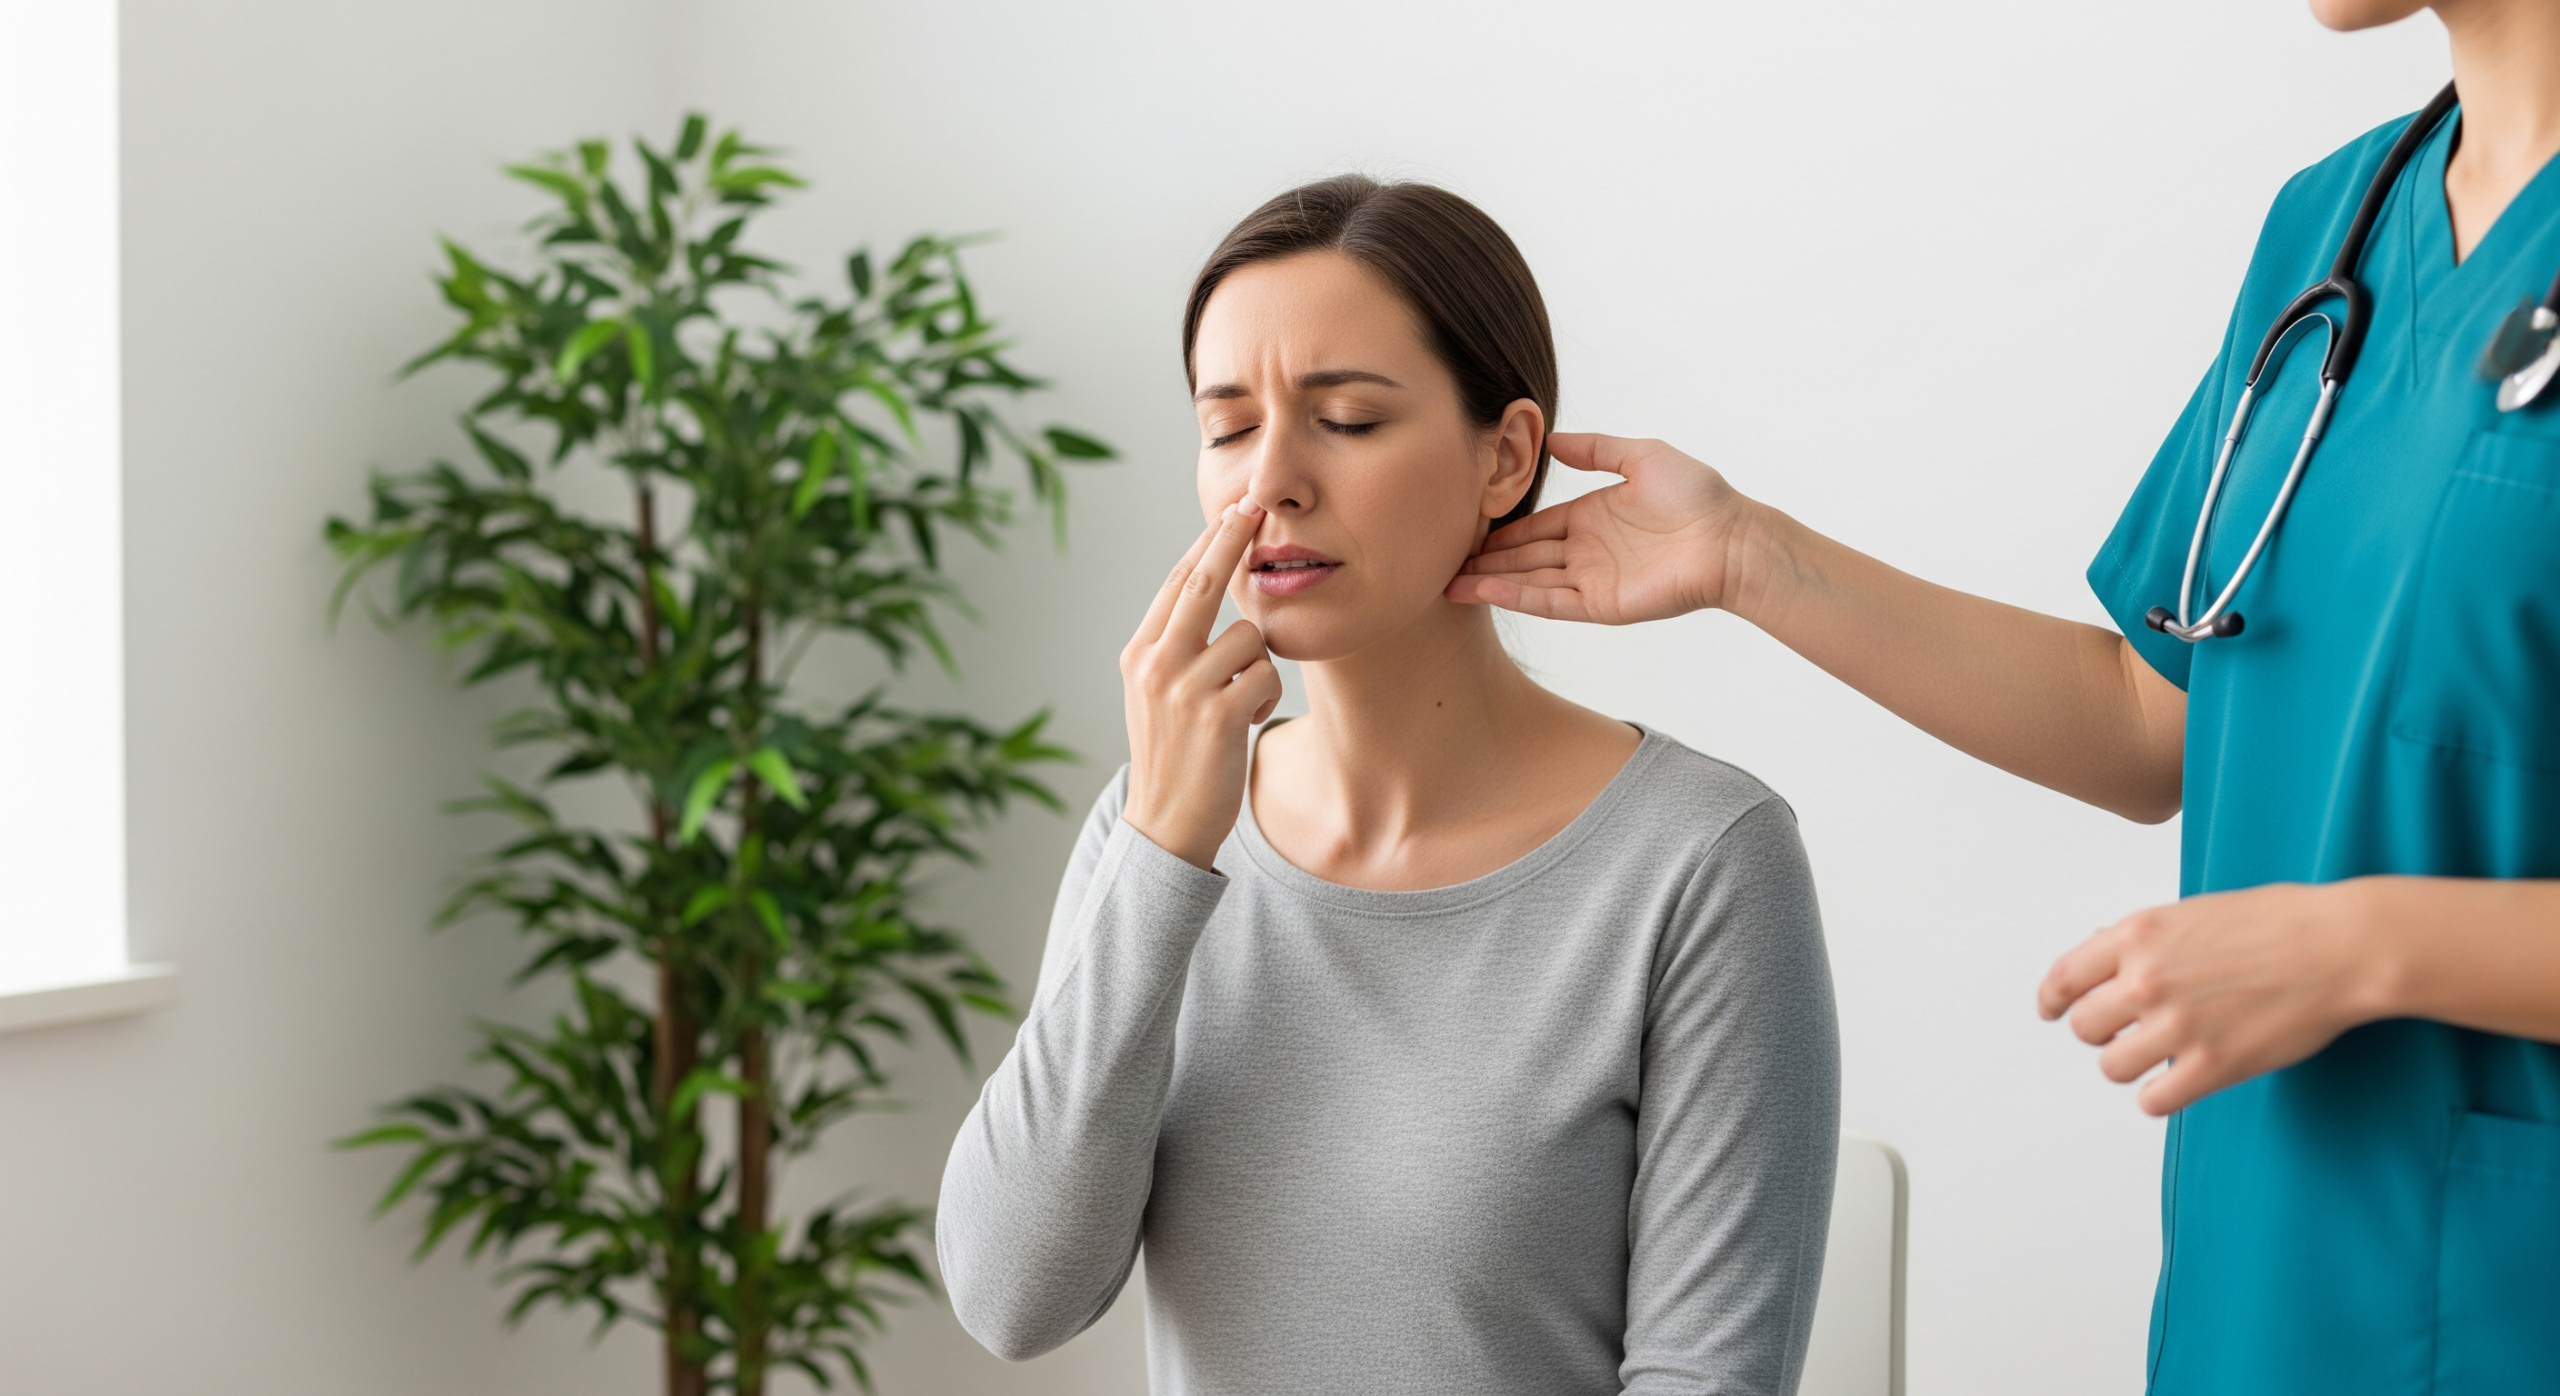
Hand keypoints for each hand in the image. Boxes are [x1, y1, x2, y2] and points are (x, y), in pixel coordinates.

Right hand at [1119, 500, 1283, 869]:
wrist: (1164, 824)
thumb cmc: (1173, 755)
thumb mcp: (1157, 694)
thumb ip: (1176, 647)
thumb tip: (1207, 588)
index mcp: (1140, 654)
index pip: (1176, 583)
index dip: (1208, 543)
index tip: (1232, 510)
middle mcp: (1156, 664)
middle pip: (1202, 583)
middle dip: (1231, 539)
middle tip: (1253, 504)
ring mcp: (1184, 689)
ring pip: (1250, 638)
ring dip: (1259, 668)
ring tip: (1240, 703)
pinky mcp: (1217, 715)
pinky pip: (1266, 676)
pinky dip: (1266, 697)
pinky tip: (1246, 722)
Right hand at [1444, 432, 1752, 623]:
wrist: (1731, 538)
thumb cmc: (1697, 495)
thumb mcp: (1642, 456)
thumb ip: (1596, 449)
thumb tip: (1552, 440)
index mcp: (1593, 518)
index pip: (1535, 526)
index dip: (1501, 529)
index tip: (1463, 526)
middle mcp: (1587, 551)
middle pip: (1523, 557)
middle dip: (1484, 560)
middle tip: (1440, 559)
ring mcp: (1591, 581)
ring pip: (1528, 582)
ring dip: (1489, 583)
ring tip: (1447, 582)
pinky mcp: (1600, 605)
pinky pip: (1549, 601)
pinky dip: (1515, 598)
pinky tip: (1483, 591)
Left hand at [2038, 882, 2386, 1115]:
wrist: (2340, 946)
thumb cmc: (2277, 922)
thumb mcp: (2191, 912)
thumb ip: (2142, 938)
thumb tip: (2099, 953)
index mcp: (2136, 935)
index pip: (2063, 979)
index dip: (2052, 1001)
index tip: (2053, 1011)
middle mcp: (2146, 980)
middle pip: (2083, 1028)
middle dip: (2102, 1031)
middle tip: (2130, 1029)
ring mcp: (2177, 1025)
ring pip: (2112, 1067)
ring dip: (2132, 1063)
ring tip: (2162, 1052)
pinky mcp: (2211, 1065)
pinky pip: (2152, 1101)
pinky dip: (2162, 1096)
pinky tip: (2181, 1079)